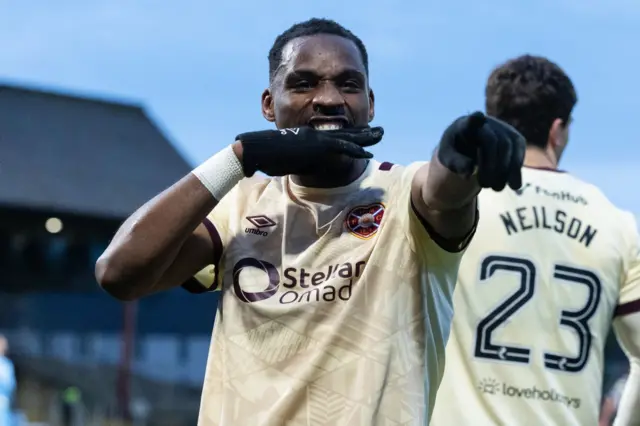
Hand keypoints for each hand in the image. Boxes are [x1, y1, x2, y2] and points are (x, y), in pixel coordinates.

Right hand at [235, 126, 383, 176]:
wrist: (255, 149)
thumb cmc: (265, 156)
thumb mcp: (287, 158)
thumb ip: (299, 160)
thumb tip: (303, 167)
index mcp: (309, 137)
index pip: (334, 135)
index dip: (350, 135)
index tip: (363, 136)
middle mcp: (315, 134)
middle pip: (345, 132)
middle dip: (363, 133)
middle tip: (379, 131)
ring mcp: (316, 138)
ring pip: (347, 136)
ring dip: (365, 137)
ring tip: (380, 136)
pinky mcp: (316, 145)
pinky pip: (341, 146)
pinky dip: (355, 149)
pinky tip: (367, 153)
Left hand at [437, 111, 524, 190]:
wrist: (468, 144)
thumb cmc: (455, 152)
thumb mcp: (448, 159)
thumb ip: (456, 164)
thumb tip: (469, 173)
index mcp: (464, 124)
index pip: (471, 120)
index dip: (475, 120)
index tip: (478, 117)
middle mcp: (486, 122)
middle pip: (493, 141)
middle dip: (491, 166)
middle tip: (485, 186)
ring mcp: (502, 127)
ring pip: (510, 146)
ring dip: (505, 170)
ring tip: (496, 189)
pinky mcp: (514, 137)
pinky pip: (519, 151)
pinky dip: (516, 169)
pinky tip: (514, 186)